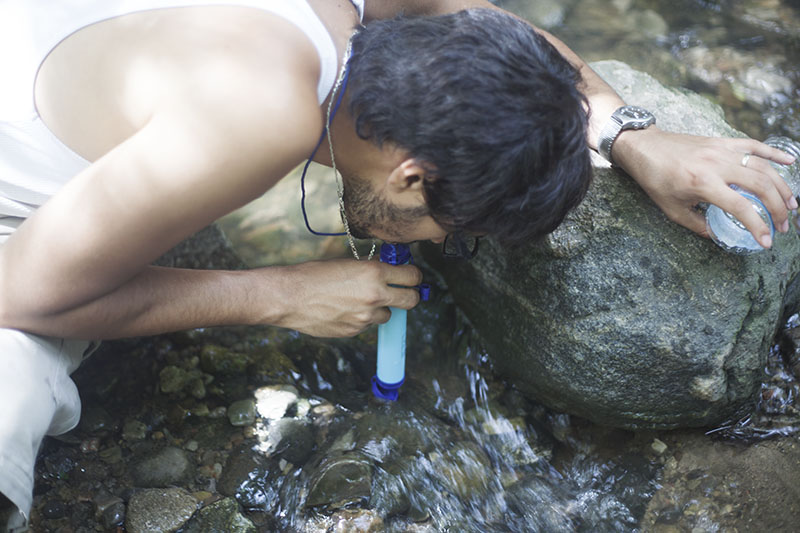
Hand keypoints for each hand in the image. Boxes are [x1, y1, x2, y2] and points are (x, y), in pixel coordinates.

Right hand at [268, 259, 422, 337]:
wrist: (289, 297)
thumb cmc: (313, 275)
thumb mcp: (346, 263)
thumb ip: (370, 268)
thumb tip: (388, 269)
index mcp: (374, 273)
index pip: (412, 276)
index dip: (413, 276)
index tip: (409, 276)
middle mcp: (375, 295)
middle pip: (412, 300)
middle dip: (410, 295)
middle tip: (402, 292)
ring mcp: (366, 317)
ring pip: (388, 315)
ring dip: (380, 309)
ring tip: (359, 301)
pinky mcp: (355, 331)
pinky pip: (368, 325)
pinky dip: (362, 319)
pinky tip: (343, 310)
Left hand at [613, 127, 797, 247]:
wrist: (645, 147)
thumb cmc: (655, 180)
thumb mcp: (672, 209)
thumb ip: (698, 224)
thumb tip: (718, 236)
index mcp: (703, 184)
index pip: (741, 208)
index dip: (758, 226)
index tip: (767, 241)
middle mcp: (717, 165)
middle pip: (761, 187)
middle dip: (777, 209)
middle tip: (783, 227)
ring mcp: (722, 150)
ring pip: (763, 167)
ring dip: (781, 187)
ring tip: (791, 206)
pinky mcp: (723, 141)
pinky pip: (754, 145)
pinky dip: (774, 154)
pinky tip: (791, 162)